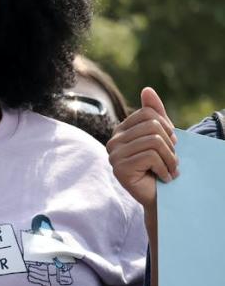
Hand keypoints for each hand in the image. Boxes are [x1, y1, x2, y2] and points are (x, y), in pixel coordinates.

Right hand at [106, 87, 177, 211]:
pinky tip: (164, 177)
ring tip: (170, 169)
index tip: (169, 144)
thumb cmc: (159, 165)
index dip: (167, 127)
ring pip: (154, 141)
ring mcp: (114, 155)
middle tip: (171, 159)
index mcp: (121, 131)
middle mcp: (113, 141)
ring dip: (170, 158)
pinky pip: (150, 157)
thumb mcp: (161, 135)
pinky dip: (164, 168)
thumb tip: (147, 89)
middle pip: (153, 126)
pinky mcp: (119, 169)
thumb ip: (154, 112)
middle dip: (170, 144)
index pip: (148, 113)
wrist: (159, 195)